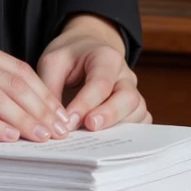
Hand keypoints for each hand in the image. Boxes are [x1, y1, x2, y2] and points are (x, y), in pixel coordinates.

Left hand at [36, 12, 150, 130]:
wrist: (85, 51)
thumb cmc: (70, 58)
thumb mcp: (53, 62)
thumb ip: (50, 88)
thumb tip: (52, 121)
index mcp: (106, 57)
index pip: (101, 83)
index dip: (85, 104)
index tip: (69, 121)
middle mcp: (125, 75)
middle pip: (128, 98)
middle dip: (109, 116)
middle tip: (88, 127)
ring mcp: (133, 92)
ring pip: (137, 113)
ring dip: (117, 128)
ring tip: (92, 137)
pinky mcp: (134, 108)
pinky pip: (140, 123)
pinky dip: (127, 134)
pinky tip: (105, 140)